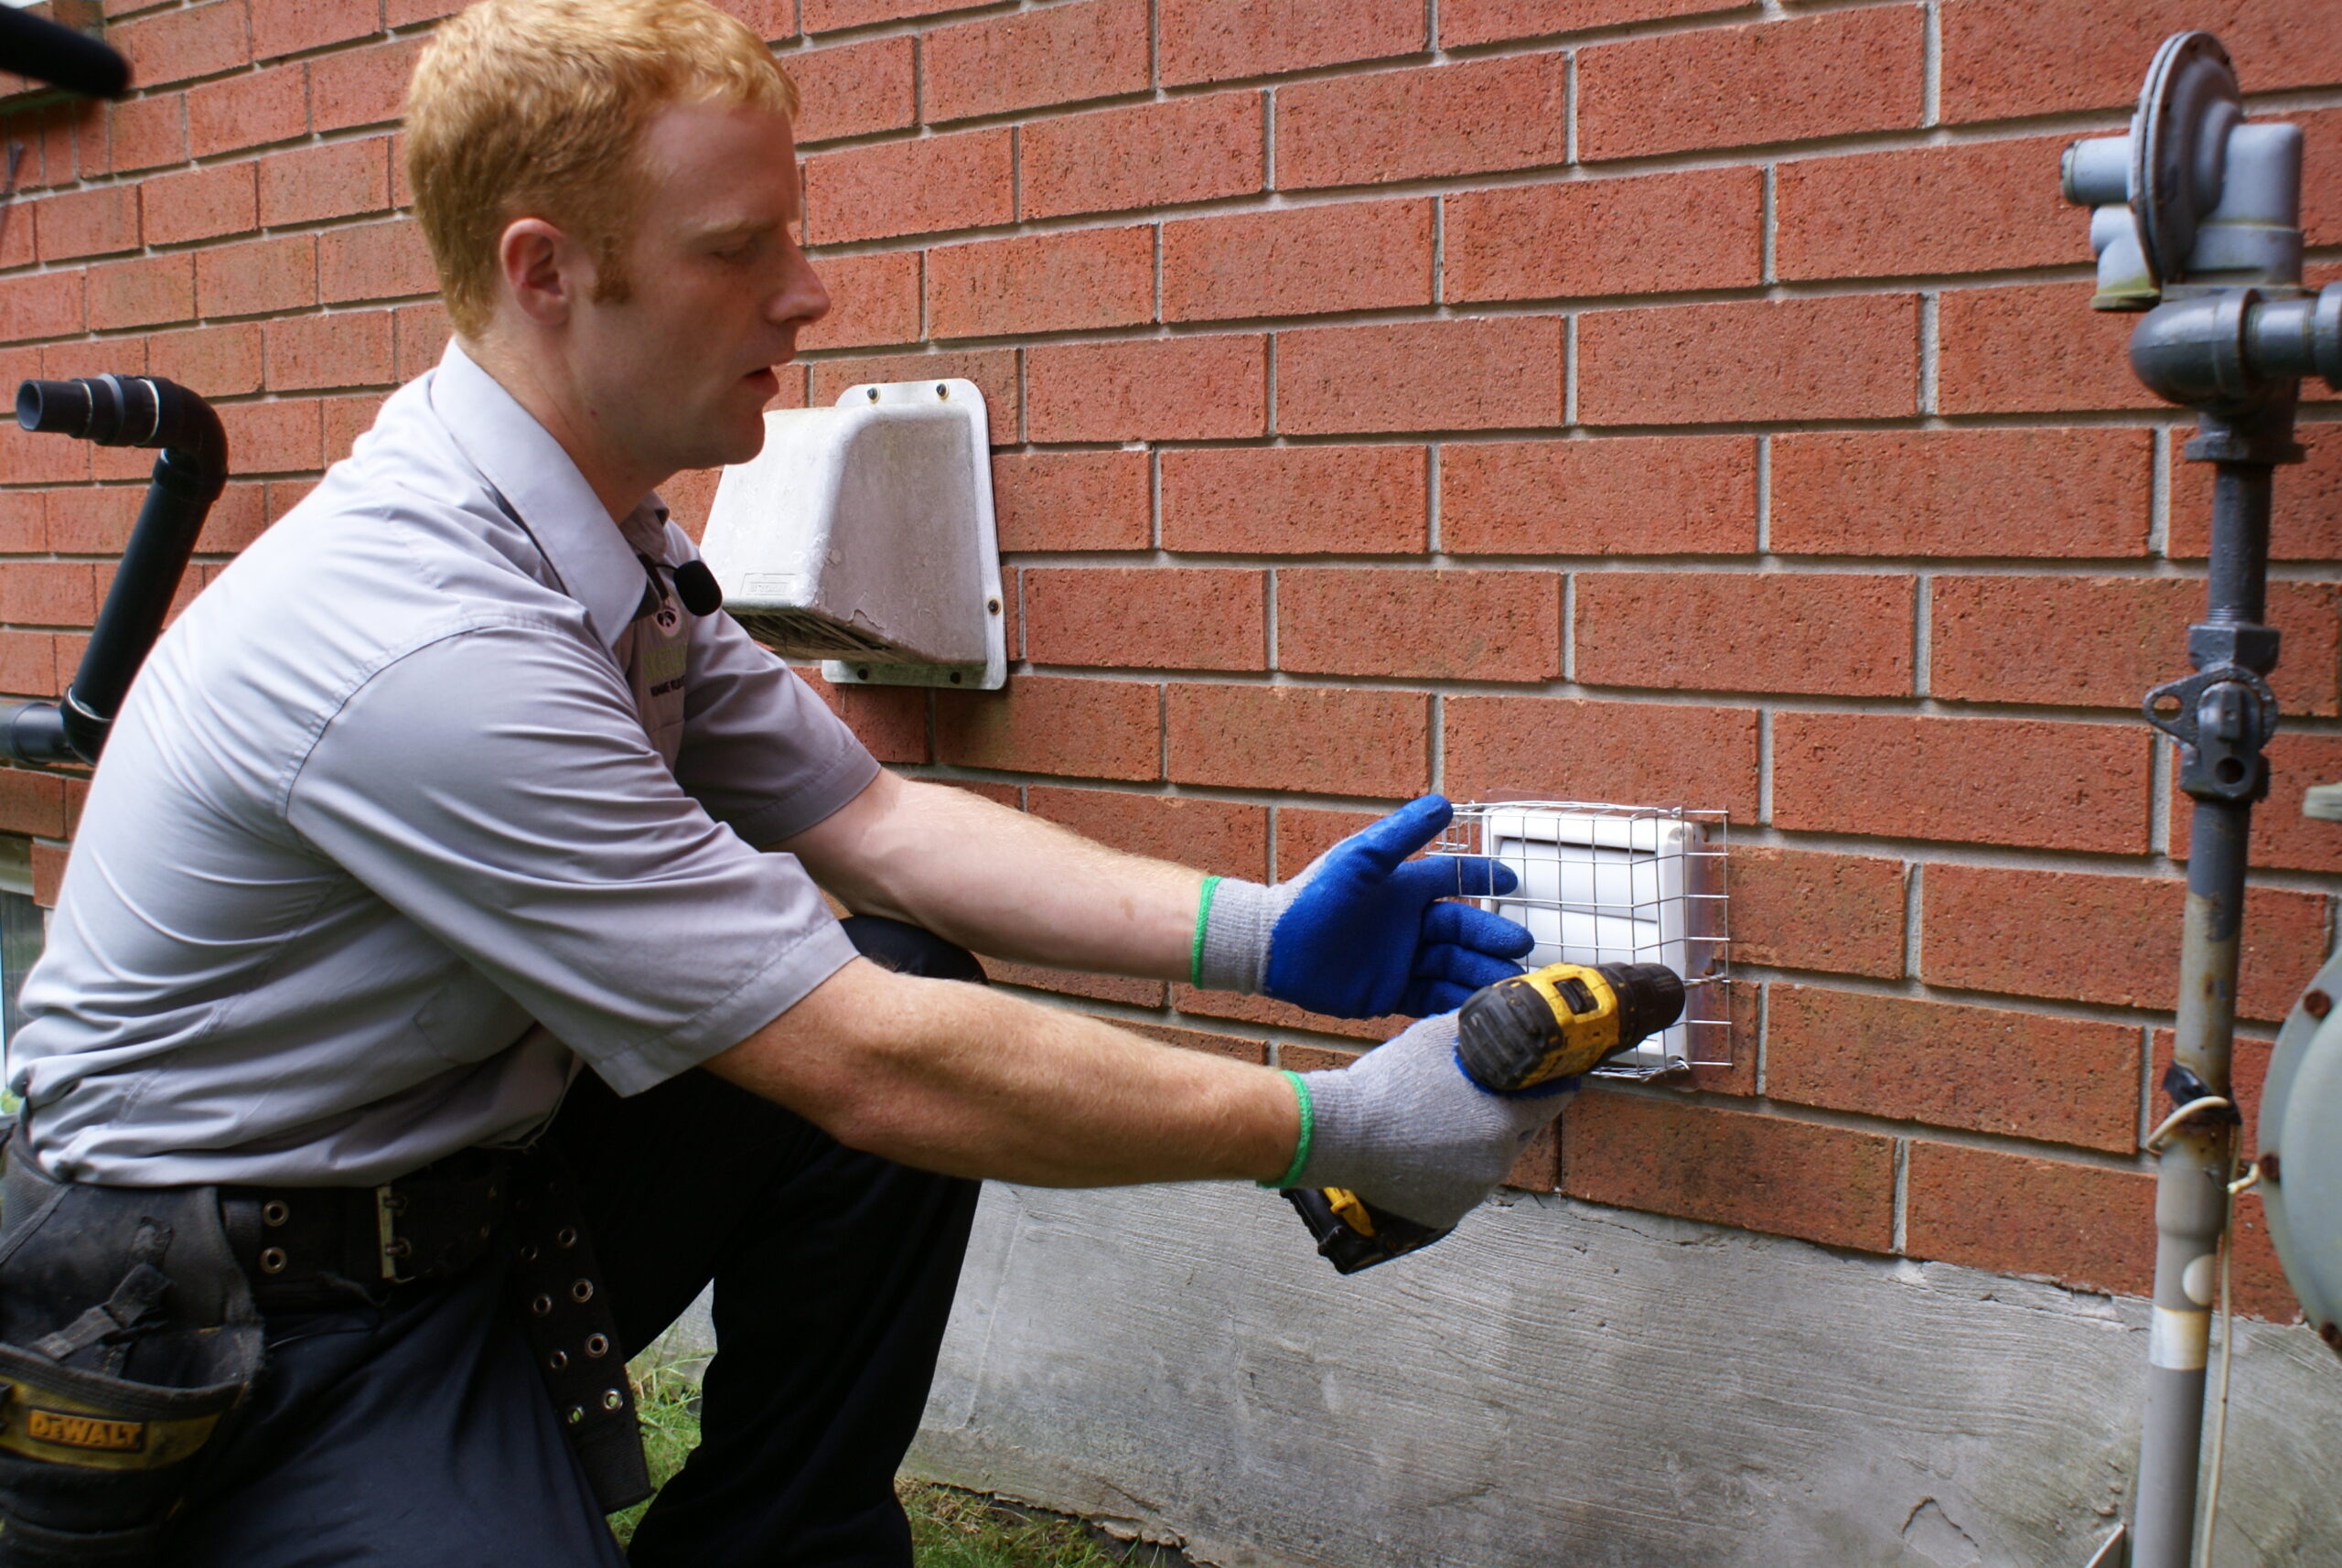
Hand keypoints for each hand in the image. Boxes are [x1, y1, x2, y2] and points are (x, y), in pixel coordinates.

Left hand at [1194, 795, 1534, 1017]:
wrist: (1276, 948)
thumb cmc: (1312, 896)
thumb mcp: (1361, 857)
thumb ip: (1402, 833)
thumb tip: (1445, 803)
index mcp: (1404, 888)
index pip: (1454, 879)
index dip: (1483, 878)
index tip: (1512, 881)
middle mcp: (1408, 923)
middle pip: (1463, 928)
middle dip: (1492, 936)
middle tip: (1521, 945)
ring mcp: (1402, 960)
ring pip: (1453, 966)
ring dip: (1481, 971)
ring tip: (1509, 982)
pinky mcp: (1391, 993)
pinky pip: (1432, 998)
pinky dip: (1456, 1002)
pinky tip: (1479, 1008)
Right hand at [1289, 1011, 1575, 1231]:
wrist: (1339, 1133)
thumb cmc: (1386, 1085)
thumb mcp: (1434, 1038)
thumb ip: (1474, 1027)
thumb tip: (1500, 1009)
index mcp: (1503, 1121)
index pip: (1552, 1101)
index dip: (1553, 1085)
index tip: (1555, 1077)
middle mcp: (1497, 1162)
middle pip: (1520, 1133)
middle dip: (1510, 1114)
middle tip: (1484, 1096)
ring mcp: (1472, 1192)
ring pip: (1490, 1161)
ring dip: (1479, 1144)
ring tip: (1444, 1123)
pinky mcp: (1446, 1213)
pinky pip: (1462, 1187)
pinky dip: (1453, 1172)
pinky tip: (1428, 1152)